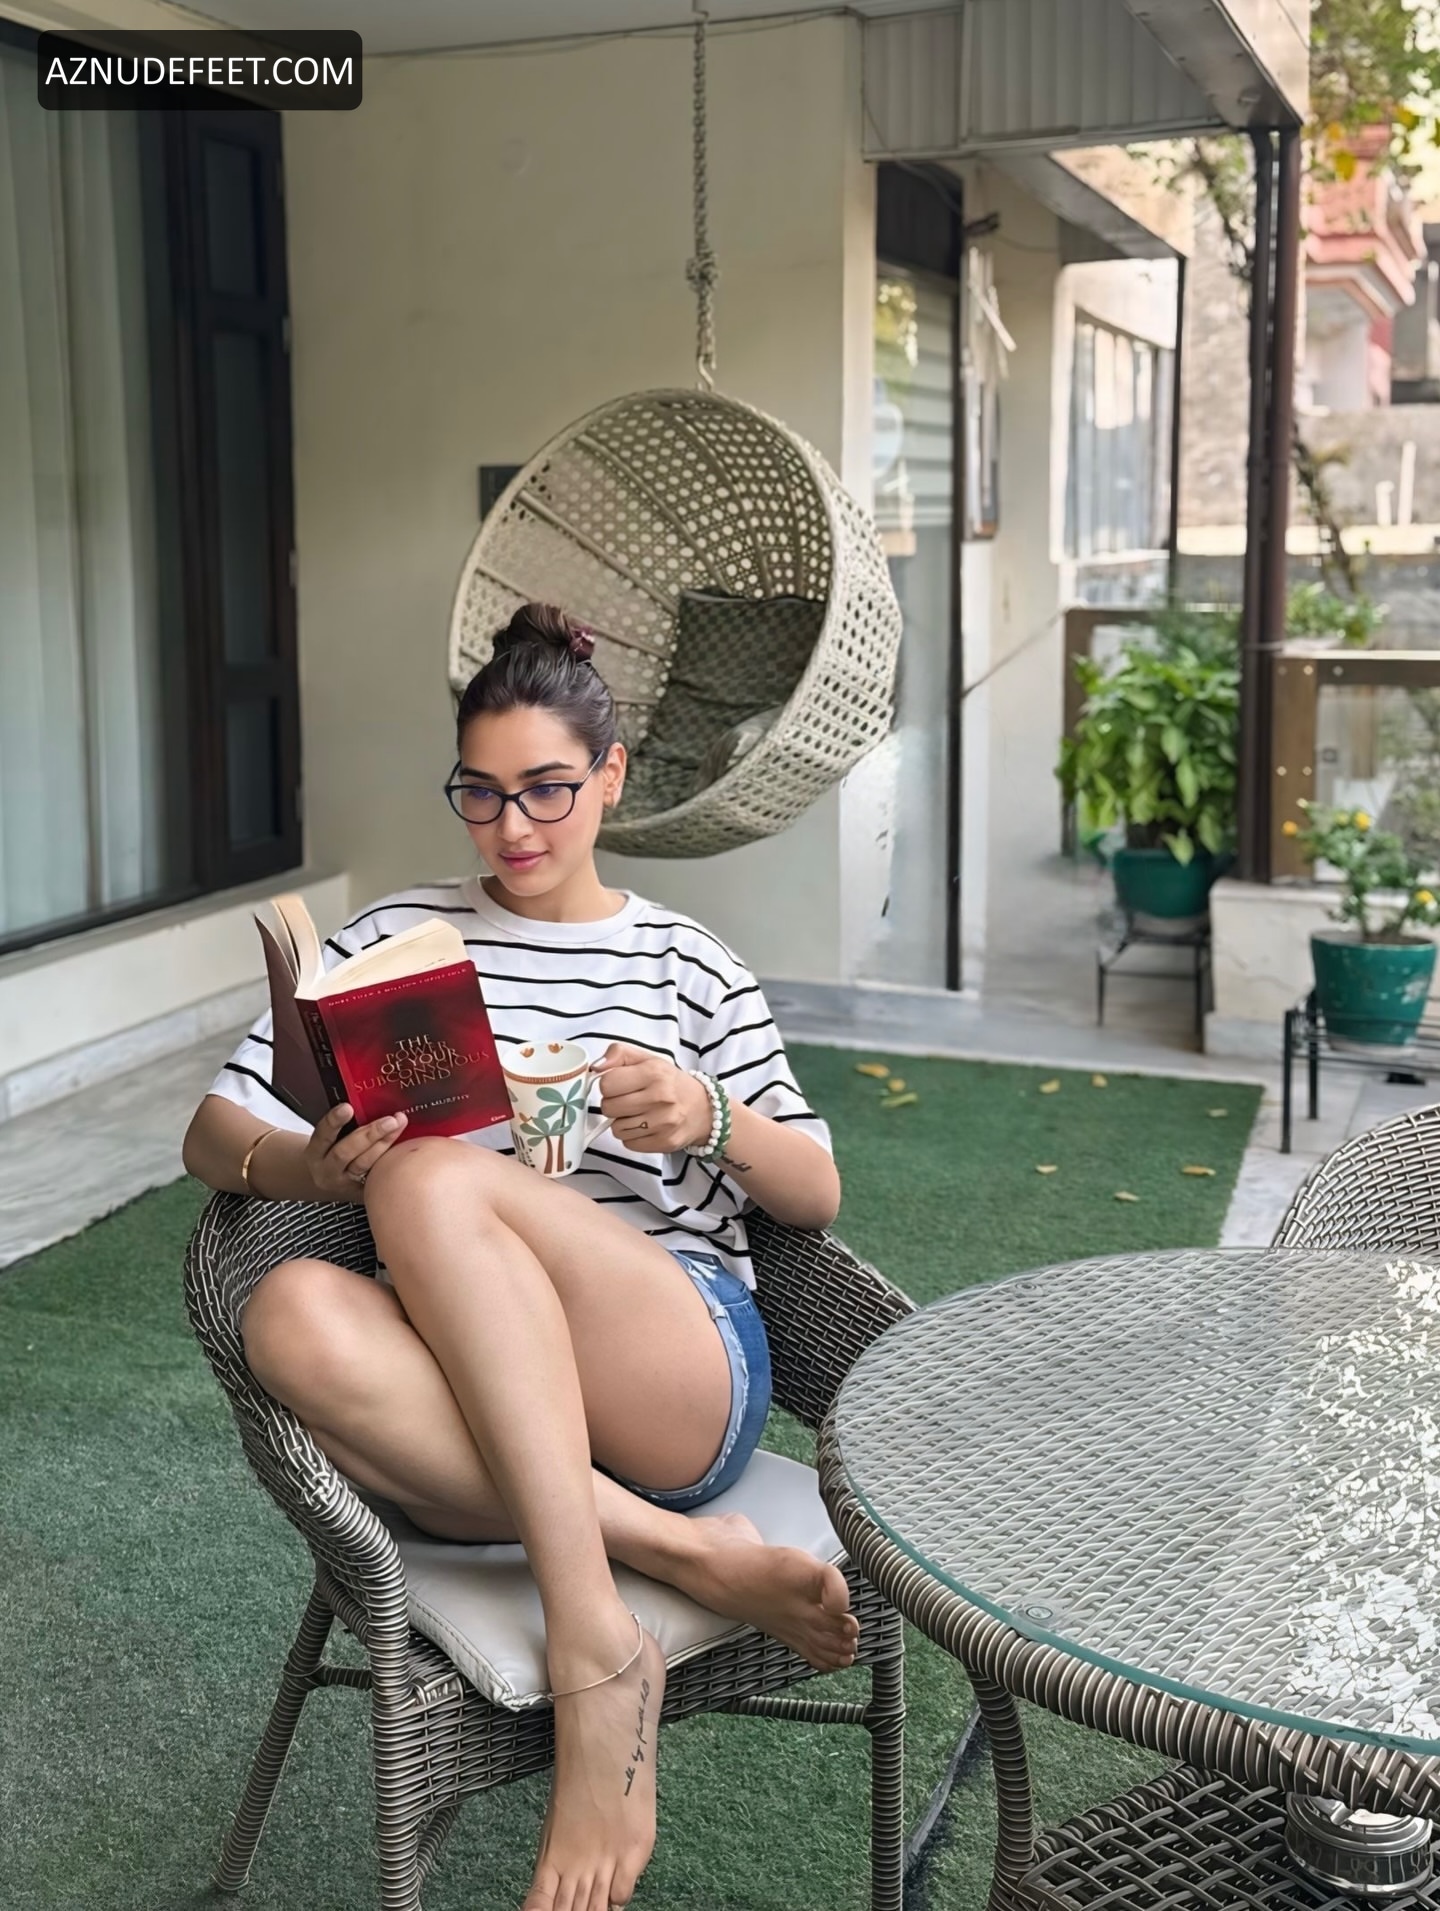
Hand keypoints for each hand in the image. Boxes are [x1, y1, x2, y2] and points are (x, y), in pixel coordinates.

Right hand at [304, 1102, 407, 1200]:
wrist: (326, 1179)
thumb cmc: (331, 1149)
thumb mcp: (328, 1137)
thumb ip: (341, 1123)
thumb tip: (365, 1095)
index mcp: (315, 1151)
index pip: (322, 1134)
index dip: (334, 1121)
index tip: (348, 1107)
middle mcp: (326, 1170)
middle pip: (345, 1152)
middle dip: (370, 1134)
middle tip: (391, 1120)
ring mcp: (343, 1183)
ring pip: (364, 1164)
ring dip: (385, 1144)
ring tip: (400, 1126)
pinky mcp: (359, 1193)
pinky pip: (376, 1178)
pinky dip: (391, 1163)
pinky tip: (405, 1150)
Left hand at [593, 1044, 710, 1152]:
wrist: (704, 1109)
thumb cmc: (671, 1083)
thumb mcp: (648, 1059)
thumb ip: (619, 1054)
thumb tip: (596, 1066)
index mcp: (654, 1072)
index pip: (607, 1083)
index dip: (608, 1085)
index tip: (619, 1085)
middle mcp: (660, 1097)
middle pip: (608, 1108)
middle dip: (613, 1104)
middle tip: (627, 1100)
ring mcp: (663, 1122)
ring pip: (616, 1129)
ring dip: (621, 1122)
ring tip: (638, 1113)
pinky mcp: (664, 1142)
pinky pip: (628, 1143)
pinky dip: (632, 1136)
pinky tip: (645, 1126)